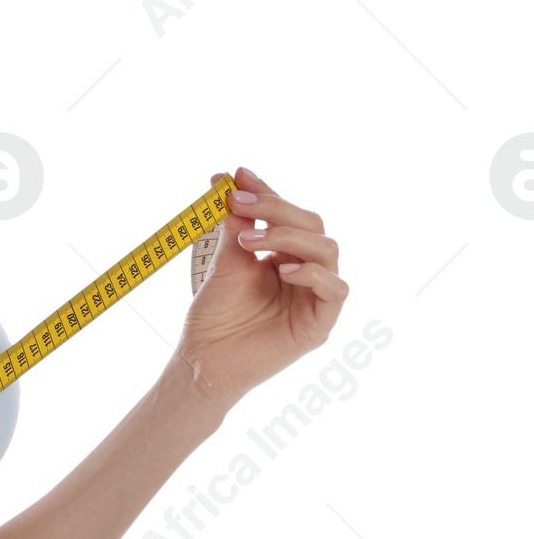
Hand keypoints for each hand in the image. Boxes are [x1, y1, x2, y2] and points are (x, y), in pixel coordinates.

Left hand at [173, 165, 348, 410]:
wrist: (203, 362)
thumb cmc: (213, 318)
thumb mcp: (224, 263)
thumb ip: (234, 226)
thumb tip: (228, 180)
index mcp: (284, 255)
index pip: (287, 215)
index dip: (267, 194)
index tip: (237, 177)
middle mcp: (305, 271)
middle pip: (311, 225)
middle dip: (275, 209)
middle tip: (238, 202)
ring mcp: (315, 296)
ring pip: (326, 250)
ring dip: (288, 236)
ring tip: (249, 241)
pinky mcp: (321, 323)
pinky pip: (335, 289)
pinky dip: (312, 274)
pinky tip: (282, 270)